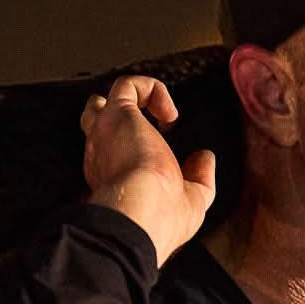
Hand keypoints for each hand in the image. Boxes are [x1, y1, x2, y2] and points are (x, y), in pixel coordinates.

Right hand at [80, 75, 215, 266]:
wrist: (140, 214)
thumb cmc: (159, 218)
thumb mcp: (193, 202)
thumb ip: (201, 179)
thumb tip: (205, 158)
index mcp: (114, 181)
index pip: (115, 156)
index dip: (140, 152)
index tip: (169, 162)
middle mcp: (103, 157)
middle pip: (99, 125)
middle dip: (125, 121)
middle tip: (160, 131)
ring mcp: (106, 134)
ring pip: (105, 102)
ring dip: (137, 101)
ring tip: (168, 118)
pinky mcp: (117, 114)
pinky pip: (127, 85)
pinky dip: (152, 89)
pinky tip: (170, 114)